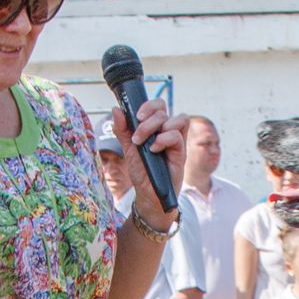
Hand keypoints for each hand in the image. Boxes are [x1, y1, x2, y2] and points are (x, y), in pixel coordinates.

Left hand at [112, 96, 185, 214]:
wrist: (148, 194)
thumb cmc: (142, 171)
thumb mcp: (128, 148)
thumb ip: (122, 130)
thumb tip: (116, 109)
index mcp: (157, 128)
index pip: (158, 105)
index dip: (149, 105)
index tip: (136, 116)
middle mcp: (168, 132)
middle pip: (163, 109)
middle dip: (147, 119)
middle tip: (137, 136)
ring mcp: (176, 142)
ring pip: (176, 119)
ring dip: (156, 127)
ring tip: (145, 144)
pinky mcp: (181, 153)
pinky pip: (177, 136)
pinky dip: (163, 139)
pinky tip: (153, 150)